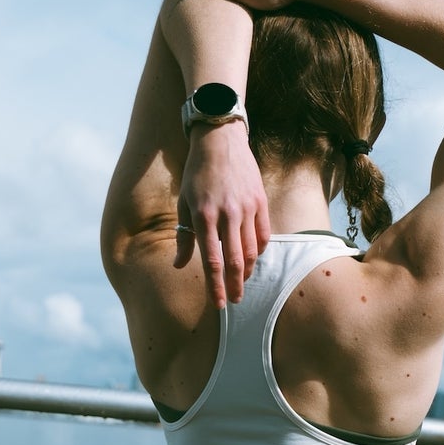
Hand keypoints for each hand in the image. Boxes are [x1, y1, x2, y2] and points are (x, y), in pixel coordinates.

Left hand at [174, 121, 270, 308]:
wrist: (220, 140)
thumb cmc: (196, 174)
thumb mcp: (184, 203)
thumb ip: (184, 237)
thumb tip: (180, 265)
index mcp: (204, 217)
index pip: (212, 261)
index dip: (216, 286)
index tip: (219, 303)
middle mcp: (227, 215)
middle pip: (235, 261)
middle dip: (235, 286)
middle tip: (236, 301)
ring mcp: (246, 208)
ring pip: (251, 251)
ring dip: (247, 271)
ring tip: (241, 281)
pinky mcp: (260, 201)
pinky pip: (263, 234)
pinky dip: (259, 250)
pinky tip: (253, 258)